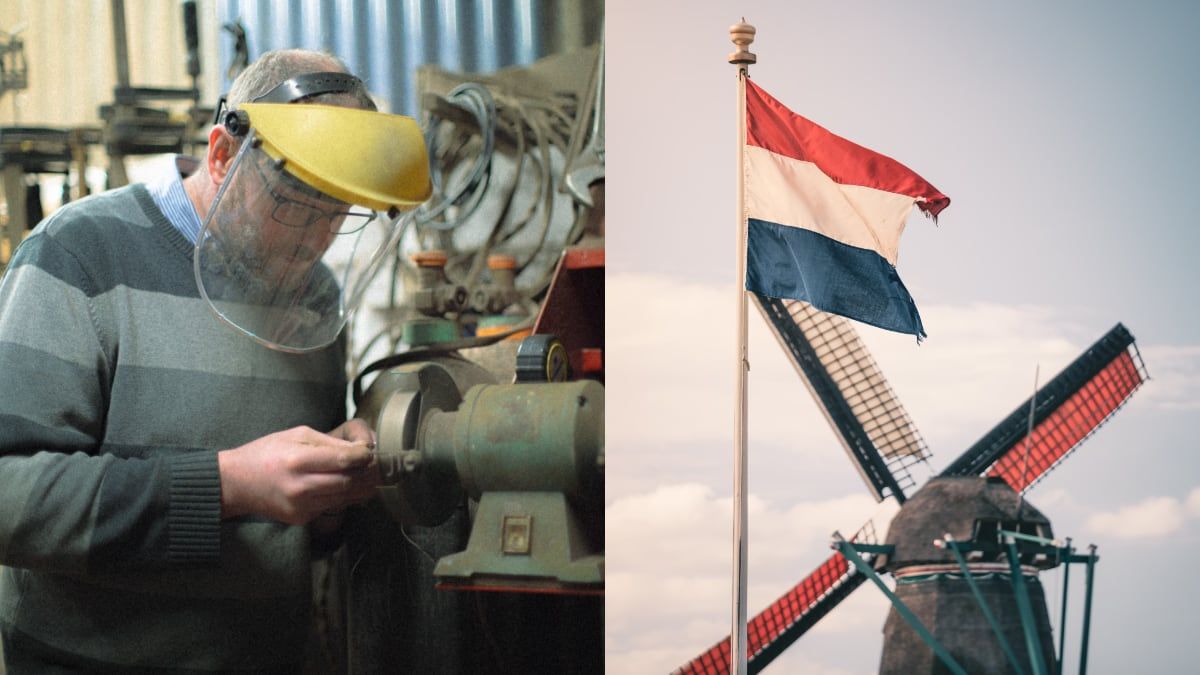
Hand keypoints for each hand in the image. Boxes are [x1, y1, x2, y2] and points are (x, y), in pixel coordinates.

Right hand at [218, 424, 380, 524]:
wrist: (235, 483)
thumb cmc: (266, 453)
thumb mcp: (296, 436)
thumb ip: (329, 442)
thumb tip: (359, 449)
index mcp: (298, 461)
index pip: (343, 460)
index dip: (363, 456)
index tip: (370, 452)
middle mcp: (301, 487)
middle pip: (348, 482)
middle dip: (365, 474)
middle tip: (375, 466)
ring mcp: (300, 506)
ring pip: (344, 498)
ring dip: (358, 487)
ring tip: (366, 476)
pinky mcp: (300, 518)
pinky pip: (330, 507)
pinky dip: (341, 497)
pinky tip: (342, 487)